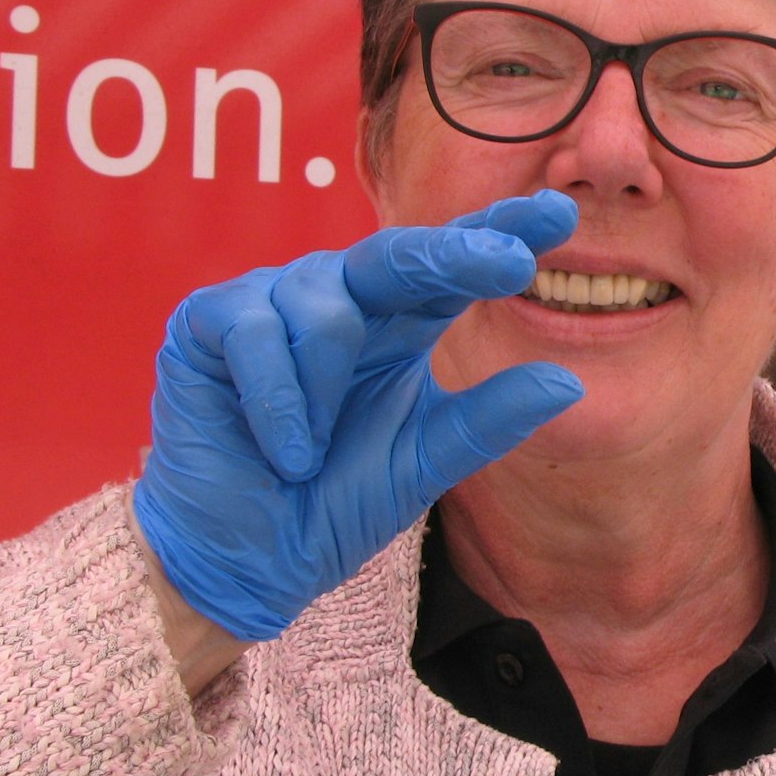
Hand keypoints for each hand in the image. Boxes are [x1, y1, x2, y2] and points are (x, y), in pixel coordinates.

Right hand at [132, 191, 583, 641]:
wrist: (245, 562)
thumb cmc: (331, 504)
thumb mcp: (423, 463)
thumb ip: (487, 420)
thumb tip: (567, 382)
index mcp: (399, 323)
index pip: (455, 265)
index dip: (500, 232)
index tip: (559, 214)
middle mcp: (341, 297)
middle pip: (401, 252)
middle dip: (455, 253)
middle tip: (508, 262)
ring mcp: (272, 300)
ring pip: (325, 305)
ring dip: (326, 390)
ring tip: (313, 453)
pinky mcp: (208, 320)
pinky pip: (254, 331)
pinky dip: (277, 401)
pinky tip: (283, 451)